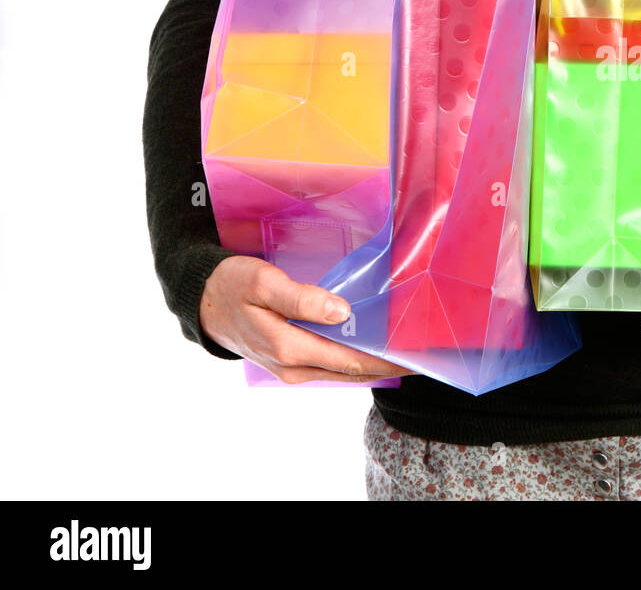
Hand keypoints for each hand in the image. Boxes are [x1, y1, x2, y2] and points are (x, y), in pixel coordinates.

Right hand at [199, 255, 412, 383]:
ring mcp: (292, 369)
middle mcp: (294, 367)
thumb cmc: (232, 285)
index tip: (417, 355)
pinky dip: (355, 360)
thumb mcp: (263, 282)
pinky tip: (374, 347)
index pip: (351, 361)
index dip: (386, 361)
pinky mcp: (291, 362)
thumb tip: (340, 312)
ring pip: (343, 371)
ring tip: (408, 352)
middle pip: (353, 371)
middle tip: (426, 354)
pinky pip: (331, 365)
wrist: (201, 302)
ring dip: (375, 364)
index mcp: (289, 348)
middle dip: (389, 365)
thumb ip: (301, 299)